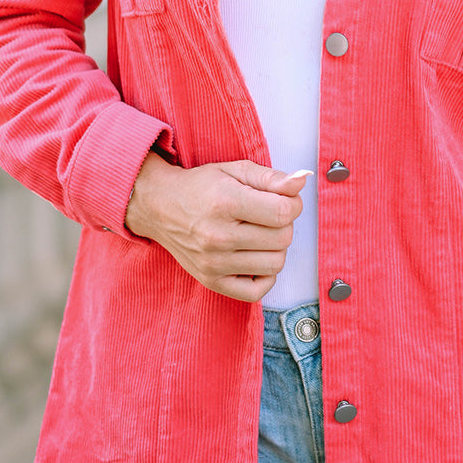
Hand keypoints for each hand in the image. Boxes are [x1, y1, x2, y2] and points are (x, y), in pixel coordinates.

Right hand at [125, 154, 308, 303]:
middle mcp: (218, 236)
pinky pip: (257, 291)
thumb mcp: (235, 170)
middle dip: (283, 224)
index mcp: (225, 202)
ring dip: (275, 248)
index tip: (282, 199)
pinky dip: (264, 276)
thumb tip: (303, 180)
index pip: (283, 212)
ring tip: (259, 234)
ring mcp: (213, 263)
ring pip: (275, 264)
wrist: (159, 206)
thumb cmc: (201, 187)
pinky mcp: (211, 281)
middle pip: (283, 239)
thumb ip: (272, 177)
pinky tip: (255, 257)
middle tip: (266, 215)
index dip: (292, 204)